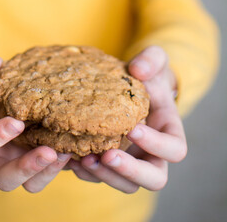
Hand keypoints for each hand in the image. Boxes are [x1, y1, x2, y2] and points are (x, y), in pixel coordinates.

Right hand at [0, 56, 70, 192]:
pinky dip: (63, 167)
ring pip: (31, 184)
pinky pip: (48, 174)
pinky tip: (78, 151)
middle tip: (49, 152)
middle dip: (27, 168)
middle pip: (6, 179)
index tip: (15, 122)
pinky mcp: (34, 163)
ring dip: (49, 172)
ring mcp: (16, 164)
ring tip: (67, 152)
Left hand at [67, 46, 186, 192]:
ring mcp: (130, 162)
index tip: (133, 129)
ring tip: (84, 159)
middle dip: (130, 170)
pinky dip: (86, 173)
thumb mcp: (153, 61)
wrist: (126, 87)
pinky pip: (100, 178)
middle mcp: (151, 154)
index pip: (174, 149)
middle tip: (107, 155)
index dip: (156, 144)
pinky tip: (70, 160)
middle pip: (153, 178)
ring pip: (125, 184)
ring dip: (105, 176)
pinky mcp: (108, 163)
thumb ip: (152, 60)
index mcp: (168, 133)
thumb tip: (139, 69)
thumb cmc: (144, 76)